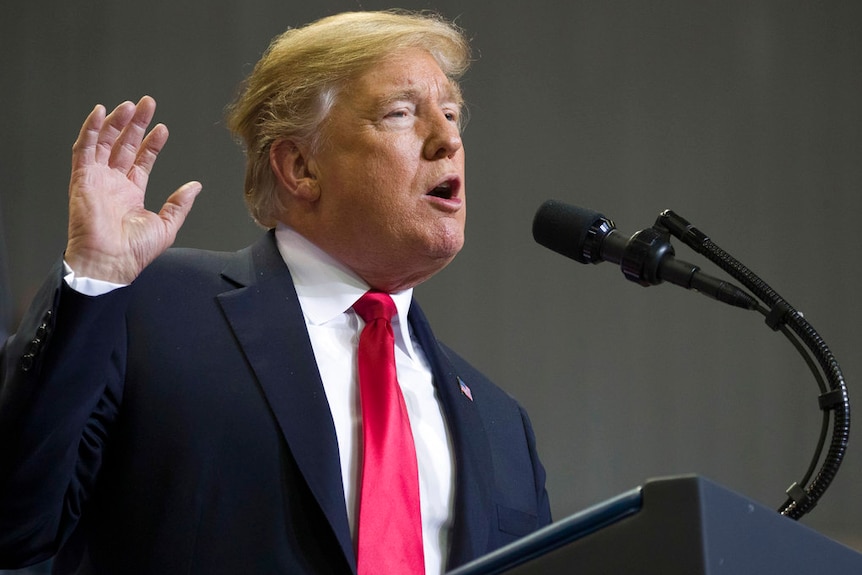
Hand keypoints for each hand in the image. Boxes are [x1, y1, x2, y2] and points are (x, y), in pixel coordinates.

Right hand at [64, 96, 200, 283]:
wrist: (110, 261)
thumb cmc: (133, 252)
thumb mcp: (166, 225)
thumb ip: (180, 204)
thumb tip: (195, 186)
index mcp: (130, 194)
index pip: (141, 161)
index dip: (151, 144)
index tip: (162, 128)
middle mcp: (113, 184)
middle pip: (124, 146)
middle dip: (136, 124)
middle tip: (147, 104)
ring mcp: (97, 179)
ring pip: (105, 142)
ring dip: (116, 122)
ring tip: (130, 105)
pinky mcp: (82, 178)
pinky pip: (84, 148)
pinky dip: (91, 129)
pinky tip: (101, 113)